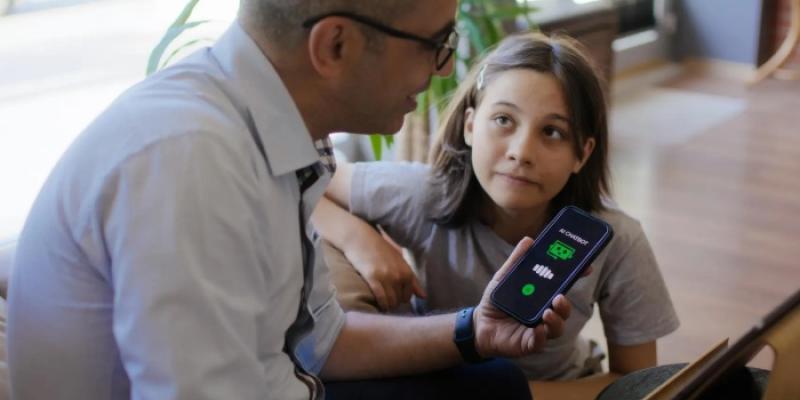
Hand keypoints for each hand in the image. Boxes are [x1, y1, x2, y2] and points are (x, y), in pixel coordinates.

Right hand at [343, 226, 426, 310]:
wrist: (361, 238)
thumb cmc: (380, 249)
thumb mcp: (399, 262)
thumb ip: (412, 280)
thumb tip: (424, 297)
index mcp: (407, 271)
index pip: (408, 296)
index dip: (401, 299)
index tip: (394, 298)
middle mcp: (399, 275)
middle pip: (399, 300)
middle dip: (393, 302)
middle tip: (386, 299)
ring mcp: (386, 277)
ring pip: (390, 302)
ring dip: (387, 306)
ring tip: (382, 303)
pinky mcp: (373, 278)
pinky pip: (381, 299)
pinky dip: (380, 304)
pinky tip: (377, 303)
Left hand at [472, 237, 571, 358]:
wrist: (479, 324)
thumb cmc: (496, 301)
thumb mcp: (503, 278)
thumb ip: (516, 261)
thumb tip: (529, 240)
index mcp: (542, 296)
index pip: (564, 286)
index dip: (577, 276)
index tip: (586, 266)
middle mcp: (545, 313)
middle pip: (564, 309)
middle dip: (566, 304)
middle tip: (559, 296)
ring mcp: (539, 329)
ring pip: (556, 328)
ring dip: (556, 320)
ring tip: (548, 312)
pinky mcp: (529, 344)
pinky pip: (539, 342)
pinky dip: (541, 336)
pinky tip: (538, 329)